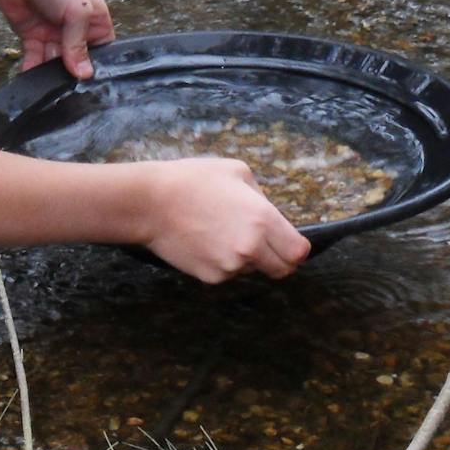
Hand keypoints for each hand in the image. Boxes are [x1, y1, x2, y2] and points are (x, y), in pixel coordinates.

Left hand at [0, 0, 113, 79]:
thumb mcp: (77, 10)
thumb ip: (79, 44)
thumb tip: (83, 74)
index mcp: (95, 20)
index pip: (102, 51)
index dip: (96, 66)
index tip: (88, 81)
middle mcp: (75, 29)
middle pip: (77, 61)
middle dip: (70, 72)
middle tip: (64, 84)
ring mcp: (53, 34)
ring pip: (54, 64)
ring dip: (49, 74)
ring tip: (46, 83)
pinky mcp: (32, 36)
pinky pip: (34, 59)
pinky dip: (32, 69)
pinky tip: (30, 76)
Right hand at [136, 158, 311, 281]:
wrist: (151, 203)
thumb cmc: (193, 180)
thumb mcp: (237, 172)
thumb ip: (262, 198)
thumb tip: (271, 216)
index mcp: (263, 220)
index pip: (298, 252)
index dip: (295, 248)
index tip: (287, 242)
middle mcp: (251, 249)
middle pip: (282, 270)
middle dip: (277, 258)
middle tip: (260, 242)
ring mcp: (230, 267)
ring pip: (251, 270)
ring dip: (246, 258)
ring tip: (220, 233)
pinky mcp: (211, 277)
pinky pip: (227, 273)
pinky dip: (222, 263)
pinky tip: (205, 242)